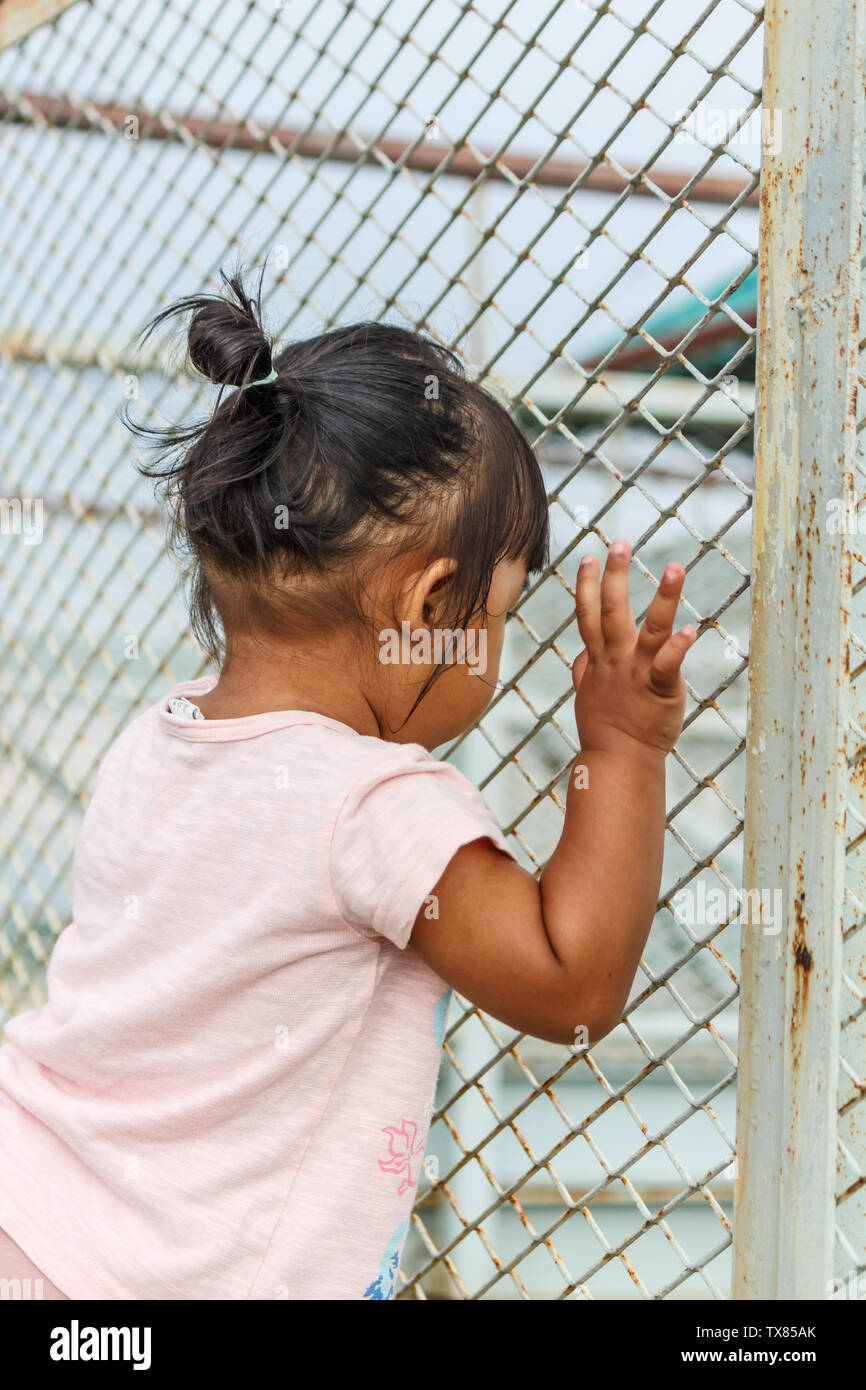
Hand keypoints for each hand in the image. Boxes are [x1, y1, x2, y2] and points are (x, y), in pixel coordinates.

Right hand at [571, 541, 695, 756]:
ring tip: (675, 567)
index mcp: (599, 659)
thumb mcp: (587, 695)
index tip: (588, 555)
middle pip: (611, 610)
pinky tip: (691, 629)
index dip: (585, 584)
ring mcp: (636, 673)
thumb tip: (582, 655)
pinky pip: (668, 665)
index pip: (587, 614)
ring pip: (650, 629)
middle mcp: (616, 660)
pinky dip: (679, 648)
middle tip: (619, 544)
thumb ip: (585, 671)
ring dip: (664, 597)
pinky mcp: (659, 689)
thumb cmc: (605, 729)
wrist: (618, 760)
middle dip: (614, 575)